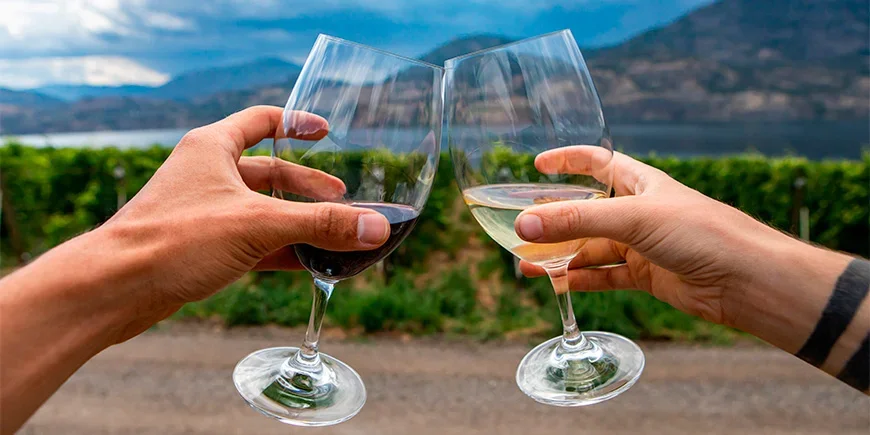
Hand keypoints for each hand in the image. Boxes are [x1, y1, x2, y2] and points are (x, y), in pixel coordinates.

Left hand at [98, 106, 389, 340]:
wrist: (114, 289)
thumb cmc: (174, 240)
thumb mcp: (257, 225)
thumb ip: (320, 225)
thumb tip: (376, 227)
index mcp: (213, 148)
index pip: (262, 121)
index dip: (297, 123)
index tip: (327, 133)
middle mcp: (206, 175)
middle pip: (269, 172)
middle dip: (308, 188)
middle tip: (343, 202)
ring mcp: (202, 212)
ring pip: (261, 210)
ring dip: (297, 222)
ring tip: (333, 234)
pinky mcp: (199, 247)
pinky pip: (250, 241)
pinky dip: (279, 250)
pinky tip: (307, 263)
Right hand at [514, 146, 802, 326]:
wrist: (746, 279)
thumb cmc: (701, 232)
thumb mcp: (633, 218)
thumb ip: (577, 221)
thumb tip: (524, 225)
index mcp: (640, 183)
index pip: (597, 162)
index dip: (569, 160)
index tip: (538, 164)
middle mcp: (639, 211)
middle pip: (587, 211)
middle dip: (555, 219)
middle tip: (521, 228)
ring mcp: (642, 245)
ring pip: (591, 247)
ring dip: (561, 255)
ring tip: (527, 264)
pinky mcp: (647, 276)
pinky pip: (605, 276)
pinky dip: (581, 279)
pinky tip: (557, 283)